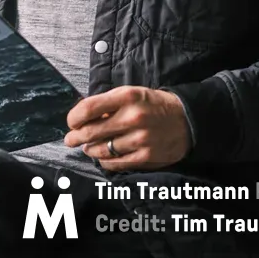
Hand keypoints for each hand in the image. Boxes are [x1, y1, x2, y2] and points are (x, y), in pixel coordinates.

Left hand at [63, 86, 191, 170]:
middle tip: (70, 140)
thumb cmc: (153, 105)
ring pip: (101, 150)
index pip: (88, 108)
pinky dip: (104, 161)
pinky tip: (102, 157)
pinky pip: (115, 163)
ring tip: (88, 148)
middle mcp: (133, 117)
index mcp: (127, 97)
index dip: (74, 118)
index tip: (72, 122)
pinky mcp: (146, 156)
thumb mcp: (132, 94)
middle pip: (91, 132)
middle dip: (75, 137)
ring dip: (90, 150)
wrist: (188, 119)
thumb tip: (82, 116)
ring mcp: (140, 139)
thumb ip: (108, 104)